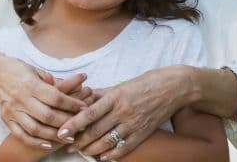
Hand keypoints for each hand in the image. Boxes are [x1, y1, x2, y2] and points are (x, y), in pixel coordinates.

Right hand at [0, 55, 86, 148]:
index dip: (71, 104)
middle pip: (47, 115)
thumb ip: (51, 80)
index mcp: (30, 84)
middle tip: (80, 126)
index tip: (84, 108)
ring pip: (35, 128)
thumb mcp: (35, 69)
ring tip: (68, 138)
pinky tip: (48, 145)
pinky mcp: (6, 119)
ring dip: (53, 135)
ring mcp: (12, 111)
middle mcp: (21, 99)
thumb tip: (70, 85)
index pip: (55, 97)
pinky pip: (21, 134)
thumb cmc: (16, 68)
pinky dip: (35, 142)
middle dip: (66, 122)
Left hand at [59, 66, 195, 160]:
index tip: (61, 132)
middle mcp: (123, 111)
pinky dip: (111, 155)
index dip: (73, 124)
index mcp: (116, 96)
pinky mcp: (143, 133)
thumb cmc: (149, 82)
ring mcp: (133, 124)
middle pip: (95, 130)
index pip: (90, 113)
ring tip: (81, 151)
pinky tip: (102, 158)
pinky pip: (124, 148)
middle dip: (78, 140)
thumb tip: (84, 97)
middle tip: (67, 145)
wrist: (176, 88)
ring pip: (107, 142)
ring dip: (91, 149)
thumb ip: (104, 93)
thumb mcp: (124, 84)